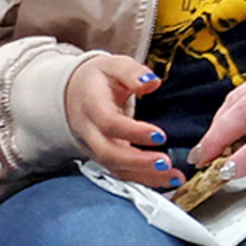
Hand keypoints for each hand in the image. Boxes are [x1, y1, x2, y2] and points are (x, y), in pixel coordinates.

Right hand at [65, 54, 178, 187]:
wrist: (72, 93)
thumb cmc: (96, 79)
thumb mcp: (112, 65)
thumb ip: (131, 72)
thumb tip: (151, 82)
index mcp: (90, 106)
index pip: (108, 123)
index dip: (133, 132)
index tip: (160, 135)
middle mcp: (89, 131)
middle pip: (108, 153)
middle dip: (137, 162)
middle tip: (166, 163)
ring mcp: (94, 147)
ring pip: (115, 168)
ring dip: (144, 176)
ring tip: (174, 177)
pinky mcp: (103, 156)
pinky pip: (121, 172)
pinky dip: (144, 179)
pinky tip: (167, 180)